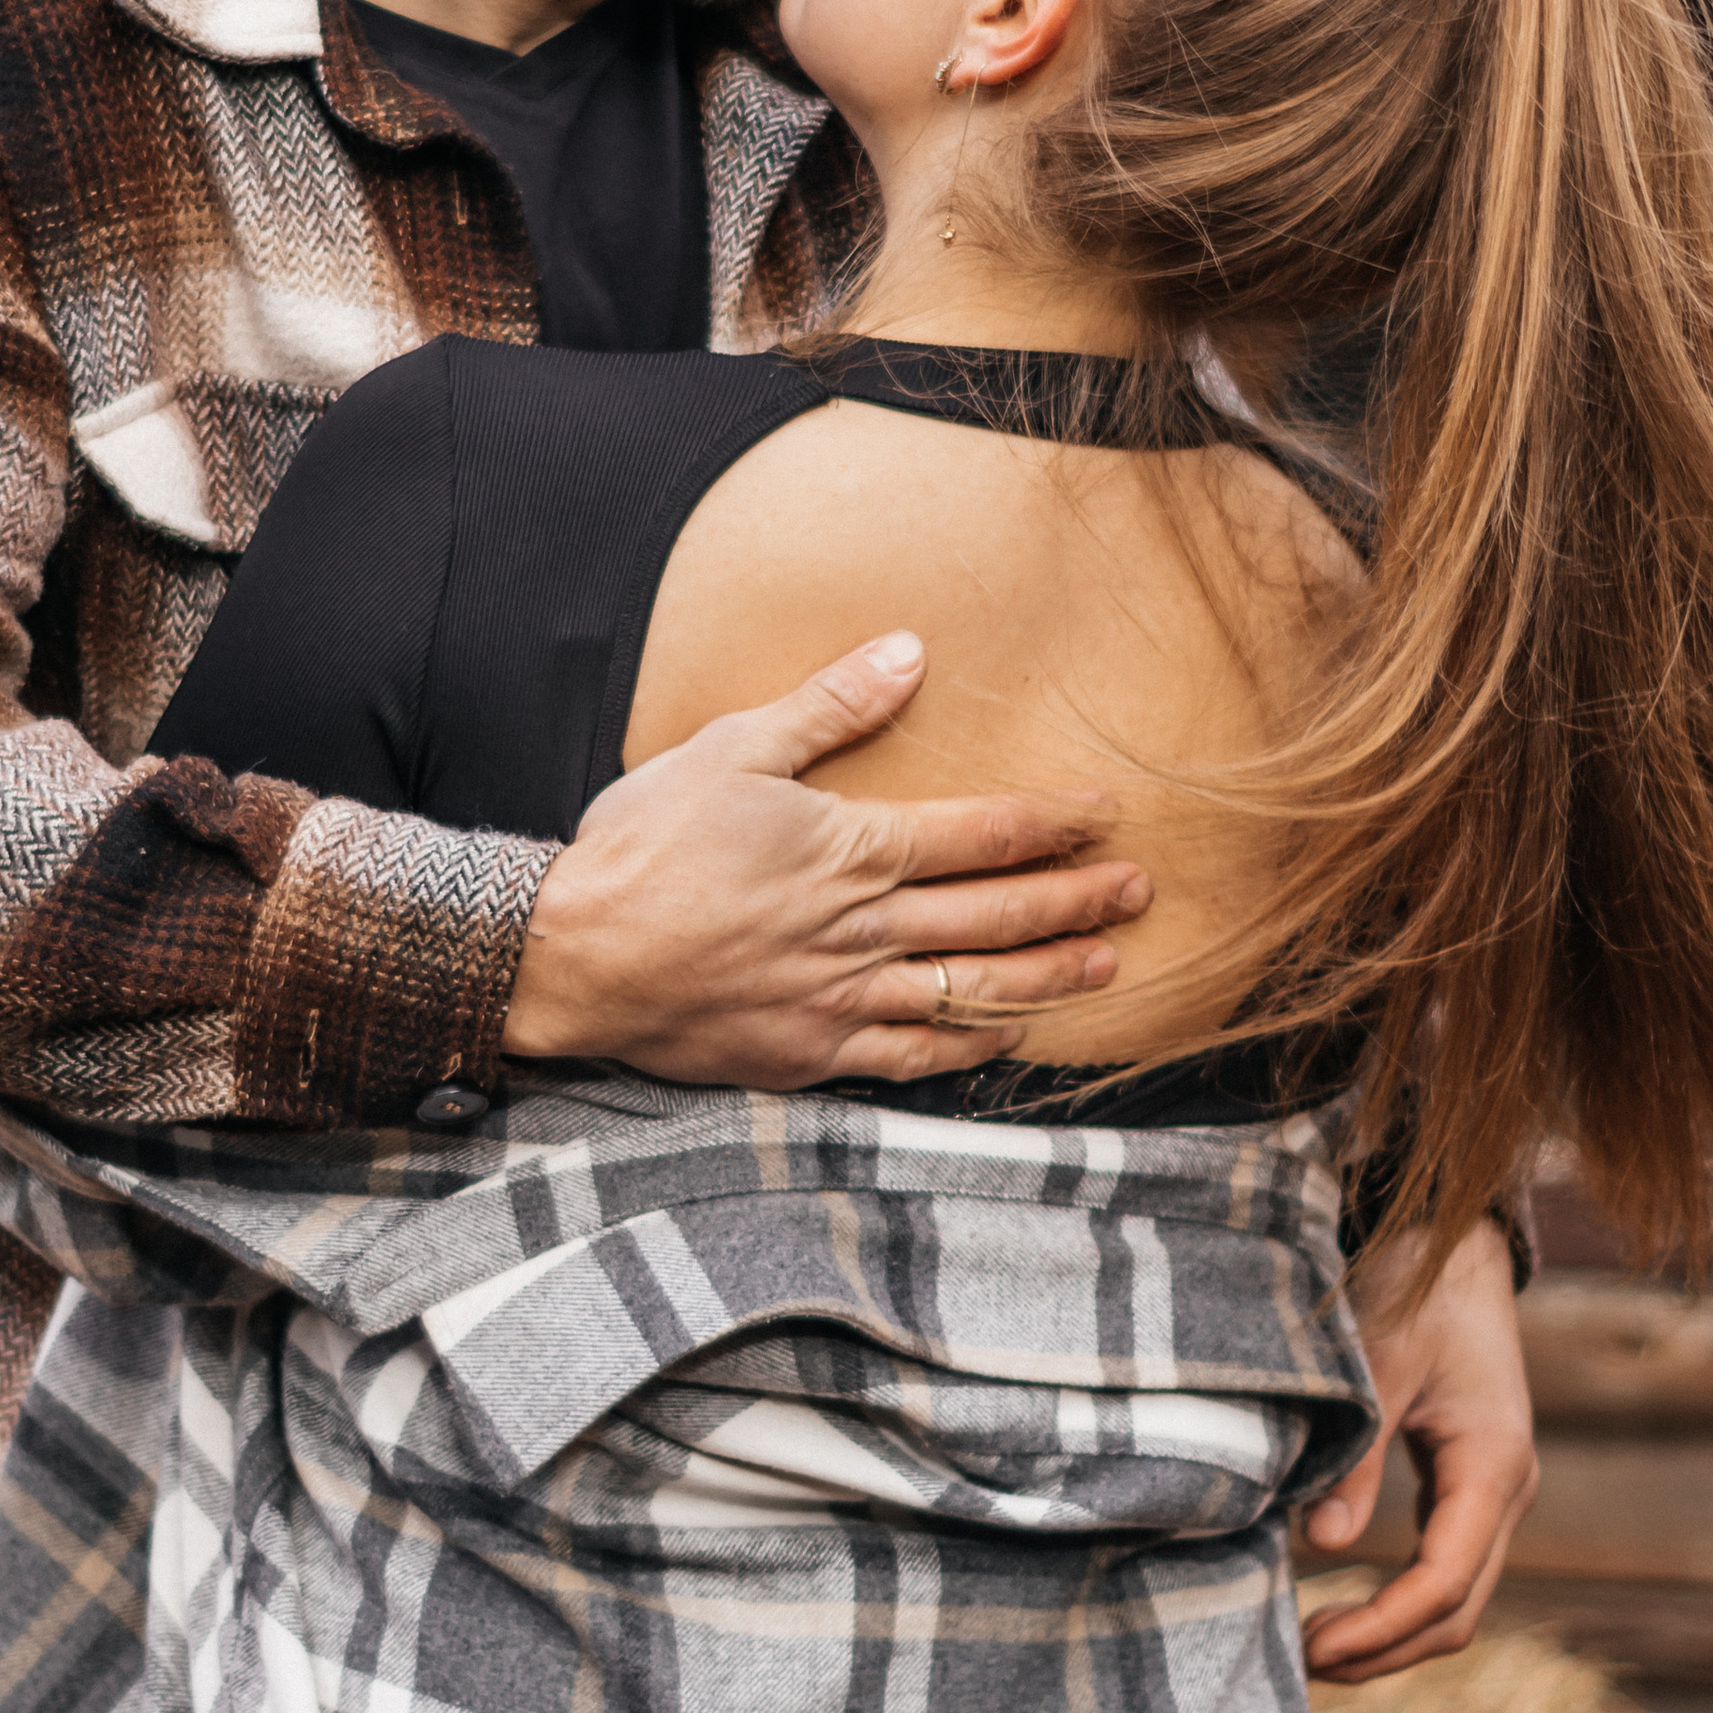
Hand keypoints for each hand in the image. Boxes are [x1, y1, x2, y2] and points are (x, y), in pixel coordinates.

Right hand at [501, 631, 1149, 1086]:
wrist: (573, 955)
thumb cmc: (645, 844)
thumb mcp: (732, 747)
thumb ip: (829, 706)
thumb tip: (908, 653)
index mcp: (851, 849)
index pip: (981, 834)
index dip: (1052, 823)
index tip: (1105, 814)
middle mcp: (863, 930)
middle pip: (998, 915)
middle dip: (1077, 900)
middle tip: (1139, 890)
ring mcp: (842, 999)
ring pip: (971, 991)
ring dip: (1048, 977)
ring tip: (1106, 965)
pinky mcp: (810, 1053)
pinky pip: (912, 1058)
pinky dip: (969, 1048)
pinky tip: (1007, 1037)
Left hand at [1299, 1215, 1538, 1682]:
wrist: (1454, 1242)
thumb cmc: (1416, 1289)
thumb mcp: (1378, 1363)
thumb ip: (1356, 1455)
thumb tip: (1326, 1546)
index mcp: (1495, 1465)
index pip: (1444, 1583)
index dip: (1381, 1628)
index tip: (1314, 1646)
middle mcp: (1509, 1490)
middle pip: (1457, 1611)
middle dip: (1385, 1651)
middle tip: (1302, 1664)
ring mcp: (1495, 1492)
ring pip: (1457, 1600)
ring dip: (1393, 1637)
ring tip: (1316, 1648)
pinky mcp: (1473, 1485)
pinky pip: (1447, 1569)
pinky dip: (1401, 1604)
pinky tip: (1346, 1610)